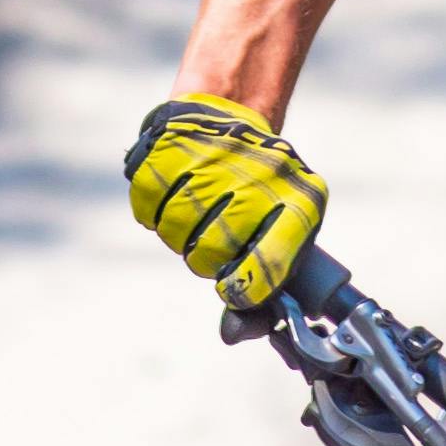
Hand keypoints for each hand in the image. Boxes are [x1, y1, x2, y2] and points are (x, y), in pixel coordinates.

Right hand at [124, 93, 327, 307]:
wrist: (230, 111)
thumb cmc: (259, 188)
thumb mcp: (280, 230)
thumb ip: (260, 284)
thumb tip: (232, 333)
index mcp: (298, 202)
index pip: (265, 271)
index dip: (243, 290)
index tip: (234, 287)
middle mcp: (257, 180)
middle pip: (210, 256)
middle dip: (206, 257)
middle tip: (213, 236)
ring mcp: (209, 163)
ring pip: (175, 235)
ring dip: (178, 233)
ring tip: (195, 209)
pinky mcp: (167, 151)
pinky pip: (147, 208)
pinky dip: (153, 209)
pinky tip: (172, 192)